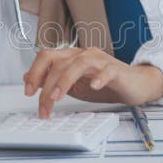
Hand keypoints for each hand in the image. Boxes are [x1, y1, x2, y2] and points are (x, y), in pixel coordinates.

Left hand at [22, 47, 162, 118]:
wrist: (134, 84)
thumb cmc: (105, 84)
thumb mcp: (74, 84)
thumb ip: (52, 79)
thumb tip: (29, 78)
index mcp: (72, 57)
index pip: (47, 57)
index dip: (35, 72)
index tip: (28, 91)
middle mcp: (84, 55)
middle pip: (59, 63)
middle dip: (46, 86)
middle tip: (44, 107)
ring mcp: (100, 61)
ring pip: (78, 64)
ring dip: (64, 81)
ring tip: (57, 97)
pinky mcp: (116, 70)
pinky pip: (107, 70)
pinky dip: (99, 77)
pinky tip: (94, 86)